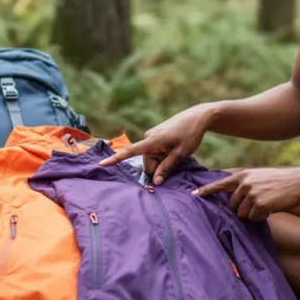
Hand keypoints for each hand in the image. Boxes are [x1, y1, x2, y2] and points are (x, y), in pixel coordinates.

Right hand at [98, 104, 213, 184]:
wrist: (197, 117)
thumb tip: (155, 182)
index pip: (131, 151)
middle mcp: (148, 137)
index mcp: (153, 141)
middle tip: (175, 160)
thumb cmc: (191, 135)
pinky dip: (162, 154)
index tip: (102, 163)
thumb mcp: (181, 154)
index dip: (116, 159)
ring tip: (176, 151)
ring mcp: (151, 135)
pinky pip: (154, 151)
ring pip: (151, 157)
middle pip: (147, 162)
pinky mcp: (155, 135)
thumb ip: (166, 168)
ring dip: (162, 160)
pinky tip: (174, 148)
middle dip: (158, 166)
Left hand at [192, 167, 299, 221]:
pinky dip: (262, 217)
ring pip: (242, 214)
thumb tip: (235, 201)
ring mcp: (251, 194)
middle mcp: (244, 183)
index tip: (192, 195)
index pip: (219, 184)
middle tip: (259, 202)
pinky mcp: (260, 204)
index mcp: (243, 175)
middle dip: (242, 209)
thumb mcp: (260, 177)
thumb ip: (245, 185)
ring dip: (252, 213)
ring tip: (267, 203)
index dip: (205, 191)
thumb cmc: (282, 181)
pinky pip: (253, 218)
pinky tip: (272, 207)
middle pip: (232, 206)